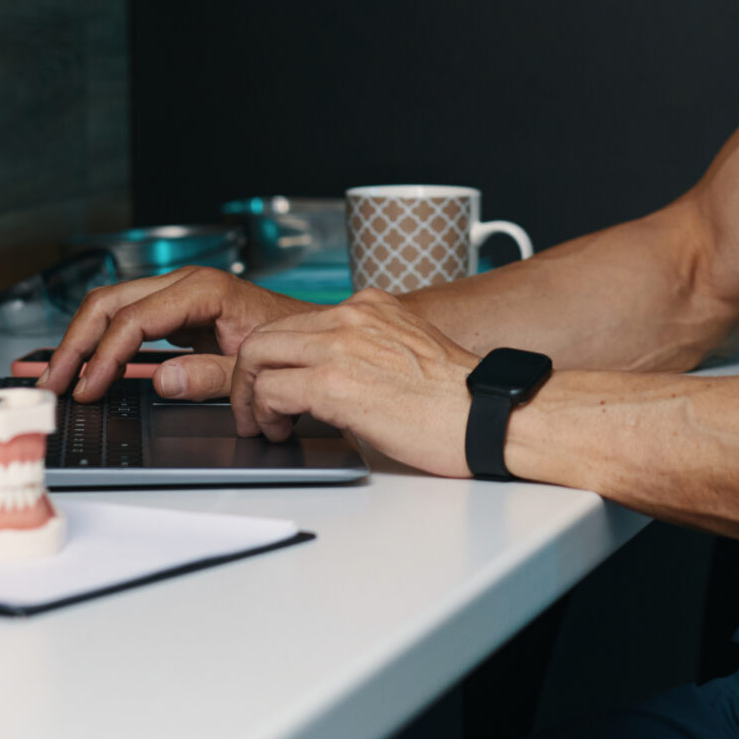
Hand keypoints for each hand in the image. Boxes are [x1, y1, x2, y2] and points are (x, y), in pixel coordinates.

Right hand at [37, 267, 313, 400]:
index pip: (135, 318)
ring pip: (111, 306)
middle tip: (52, 381)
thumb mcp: (253, 368)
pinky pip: (126, 318)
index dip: (105, 355)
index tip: (88, 388)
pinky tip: (84, 364)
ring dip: (80, 340)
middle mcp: (185, 285)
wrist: (313, 337)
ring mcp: (178, 294)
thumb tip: (162, 380)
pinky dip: (100, 340)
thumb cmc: (290, 349)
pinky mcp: (176, 311)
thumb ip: (209, 375)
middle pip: (110, 303)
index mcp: (204, 291)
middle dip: (76, 342)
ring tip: (56, 374)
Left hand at [233, 290, 482, 476]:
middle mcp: (350, 316)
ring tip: (264, 424)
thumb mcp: (406, 351)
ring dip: (250, 395)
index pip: (296, 323)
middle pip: (266, 334)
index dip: (275, 359)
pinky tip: (281, 431)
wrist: (489, 415)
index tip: (273, 383)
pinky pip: (271, 390)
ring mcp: (340, 346)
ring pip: (258, 357)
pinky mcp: (334, 383)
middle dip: (248, 374)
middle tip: (254, 407)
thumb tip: (331, 377)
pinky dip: (264, 414)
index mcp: (368, 306)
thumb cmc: (457, 399)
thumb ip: (366, 350)